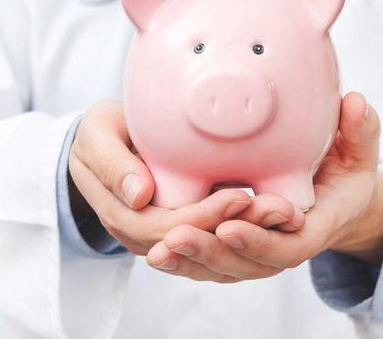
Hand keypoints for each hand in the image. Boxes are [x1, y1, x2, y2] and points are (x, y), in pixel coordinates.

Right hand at [68, 100, 305, 255]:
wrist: (105, 143)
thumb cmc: (102, 133)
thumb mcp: (98, 134)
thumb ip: (112, 162)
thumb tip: (140, 195)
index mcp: (122, 214)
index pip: (168, 228)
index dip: (204, 217)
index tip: (240, 195)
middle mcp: (145, 237)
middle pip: (198, 244)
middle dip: (239, 229)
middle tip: (277, 207)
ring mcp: (166, 239)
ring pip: (213, 250)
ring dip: (250, 235)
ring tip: (284, 214)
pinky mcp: (186, 231)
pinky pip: (218, 241)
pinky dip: (248, 232)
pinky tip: (276, 217)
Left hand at [146, 92, 382, 280]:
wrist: (338, 200)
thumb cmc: (347, 174)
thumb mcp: (360, 152)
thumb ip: (361, 130)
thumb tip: (357, 103)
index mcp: (315, 226)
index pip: (288, 244)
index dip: (260, 240)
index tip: (231, 226)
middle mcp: (285, 247)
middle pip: (247, 262)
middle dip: (212, 252)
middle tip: (178, 237)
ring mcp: (260, 253)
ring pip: (224, 267)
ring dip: (191, 261)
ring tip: (159, 251)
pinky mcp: (239, 250)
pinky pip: (211, 263)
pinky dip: (185, 261)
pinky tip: (156, 252)